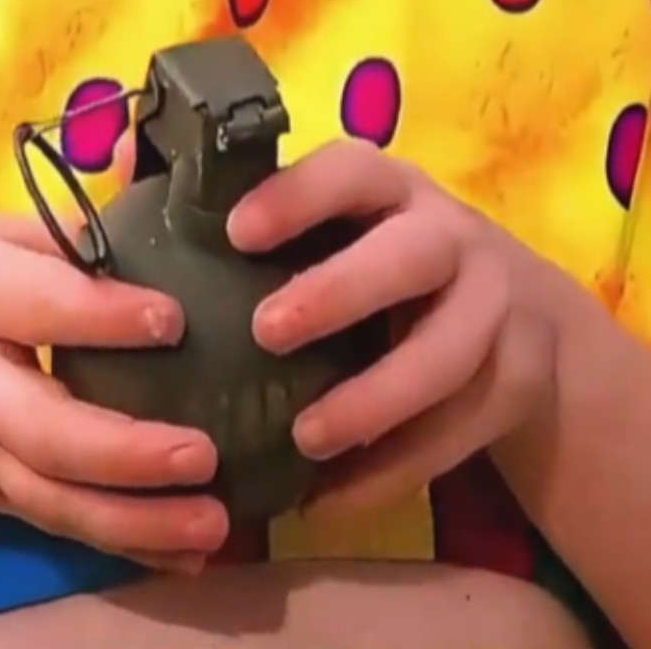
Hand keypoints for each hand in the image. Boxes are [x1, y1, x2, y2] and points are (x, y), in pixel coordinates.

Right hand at [0, 214, 228, 569]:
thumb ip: (53, 237)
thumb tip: (158, 215)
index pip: (33, 308)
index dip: (102, 315)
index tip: (172, 318)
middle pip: (41, 428)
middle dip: (125, 450)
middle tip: (202, 453)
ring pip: (50, 496)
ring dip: (135, 518)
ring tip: (212, 523)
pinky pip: (51, 520)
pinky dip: (120, 542)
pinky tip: (186, 550)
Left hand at [230, 140, 559, 518]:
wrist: (526, 319)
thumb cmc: (387, 261)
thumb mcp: (339, 221)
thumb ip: (237, 196)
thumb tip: (124, 150)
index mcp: (393, 190)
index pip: (353, 172)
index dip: (299, 196)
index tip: (237, 232)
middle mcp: (452, 237)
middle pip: (412, 255)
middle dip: (341, 291)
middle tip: (266, 331)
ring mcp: (495, 308)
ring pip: (448, 354)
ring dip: (376, 400)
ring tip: (305, 439)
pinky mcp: (515, 381)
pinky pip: (458, 432)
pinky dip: (394, 471)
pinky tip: (330, 499)